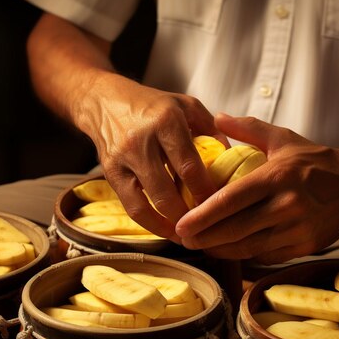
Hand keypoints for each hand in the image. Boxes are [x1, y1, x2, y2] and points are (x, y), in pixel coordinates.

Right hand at [75, 73, 224, 240]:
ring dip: (169, 226)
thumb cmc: (153, 105)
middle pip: (167, 192)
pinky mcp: (110, 174)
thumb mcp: (187, 106)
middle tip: (207, 228)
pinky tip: (167, 231)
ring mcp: (123, 160)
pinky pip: (131, 208)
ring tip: (187, 237)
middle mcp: (141, 141)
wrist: (106, 101)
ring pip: (146, 205)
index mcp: (166, 122)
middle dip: (189, 216)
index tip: (220, 208)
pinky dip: (150, 224)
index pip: (190, 167)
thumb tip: (233, 159)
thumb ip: (212, 131)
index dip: (206, 193)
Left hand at [175, 114, 338, 263]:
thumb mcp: (283, 139)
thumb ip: (248, 128)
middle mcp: (287, 206)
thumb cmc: (317, 161)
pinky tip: (228, 250)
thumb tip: (218, 117)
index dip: (202, 216)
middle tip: (183, 239)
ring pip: (248, 248)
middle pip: (235, 230)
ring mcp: (297, 230)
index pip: (231, 200)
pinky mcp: (304, 247)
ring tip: (200, 247)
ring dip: (220, 251)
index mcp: (277, 177)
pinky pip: (266, 256)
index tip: (181, 224)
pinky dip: (244, 255)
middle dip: (204, 239)